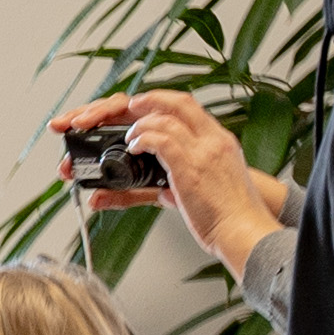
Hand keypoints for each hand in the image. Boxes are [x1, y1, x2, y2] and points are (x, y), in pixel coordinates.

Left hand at [53, 85, 294, 278]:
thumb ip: (138, 191)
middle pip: (169, 100)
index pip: (177, 104)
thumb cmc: (220, 217)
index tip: (117, 110)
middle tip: (87, 117)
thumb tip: (99, 197)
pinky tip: (128, 145)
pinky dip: (141, 137)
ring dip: (127, 121)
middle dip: (126, 103)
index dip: (144, 102)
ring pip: (163, 114)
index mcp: (212, 138)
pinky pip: (163, 138)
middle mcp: (210, 137)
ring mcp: (203, 149)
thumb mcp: (178, 195)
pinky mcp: (193, 166)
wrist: (246, 234)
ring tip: (104, 132)